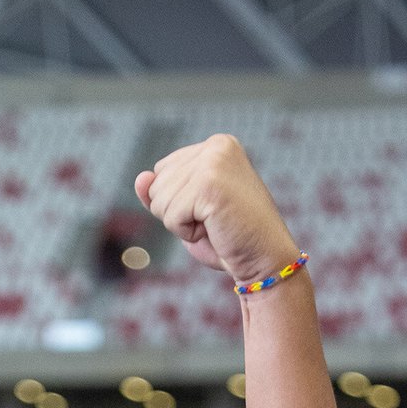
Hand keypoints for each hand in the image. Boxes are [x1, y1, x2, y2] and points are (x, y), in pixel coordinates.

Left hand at [134, 135, 298, 289]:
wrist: (266, 262)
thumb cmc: (231, 241)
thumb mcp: (189, 213)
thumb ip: (161, 193)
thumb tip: (140, 178)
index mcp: (217, 146)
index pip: (162, 172)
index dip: (178, 203)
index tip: (212, 212)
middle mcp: (216, 146)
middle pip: (158, 183)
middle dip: (177, 213)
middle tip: (215, 222)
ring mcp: (213, 162)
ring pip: (160, 200)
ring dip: (182, 224)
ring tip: (215, 226)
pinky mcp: (209, 183)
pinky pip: (170, 215)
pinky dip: (186, 233)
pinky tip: (214, 231)